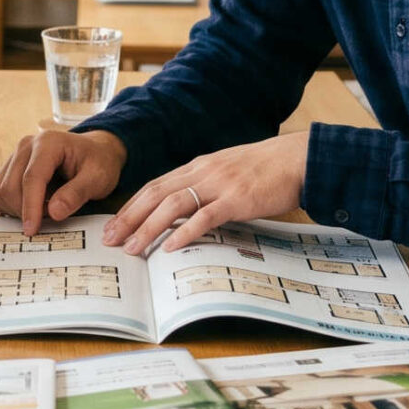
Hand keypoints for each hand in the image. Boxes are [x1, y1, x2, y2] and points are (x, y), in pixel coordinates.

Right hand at [0, 129, 124, 235]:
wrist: (94, 152)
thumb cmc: (98, 162)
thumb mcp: (98, 178)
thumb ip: (77, 193)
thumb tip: (54, 212)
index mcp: (48, 143)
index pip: (31, 178)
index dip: (30, 207)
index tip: (32, 230)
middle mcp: (26, 146)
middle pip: (10, 186)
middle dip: (26, 210)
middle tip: (53, 214)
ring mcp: (15, 156)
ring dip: (17, 209)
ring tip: (45, 207)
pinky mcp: (9, 167)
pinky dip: (11, 206)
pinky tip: (33, 205)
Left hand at [103, 133, 309, 254]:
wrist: (298, 159)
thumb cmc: (266, 169)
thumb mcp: (228, 172)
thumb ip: (207, 186)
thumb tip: (188, 209)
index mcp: (198, 166)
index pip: (155, 185)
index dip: (131, 205)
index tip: (114, 224)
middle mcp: (202, 172)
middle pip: (155, 194)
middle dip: (129, 217)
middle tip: (109, 239)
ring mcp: (219, 185)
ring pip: (173, 206)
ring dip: (148, 228)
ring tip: (133, 248)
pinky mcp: (237, 199)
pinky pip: (205, 217)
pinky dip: (185, 232)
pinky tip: (171, 247)